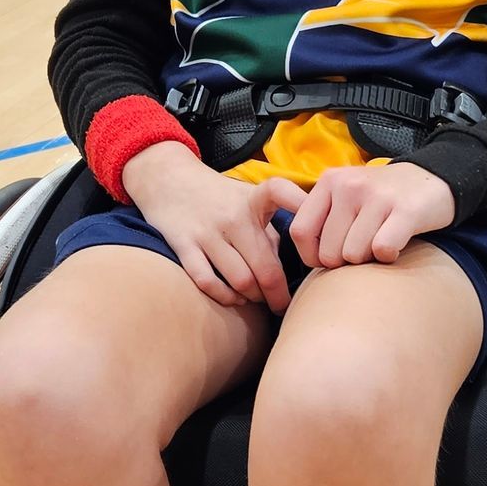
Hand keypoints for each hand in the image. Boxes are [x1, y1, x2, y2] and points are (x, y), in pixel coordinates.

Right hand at [121, 144, 304, 310]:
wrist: (168, 179)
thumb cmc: (220, 197)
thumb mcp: (250, 202)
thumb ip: (271, 234)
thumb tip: (286, 271)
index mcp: (255, 198)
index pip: (282, 193)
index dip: (302, 208)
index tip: (318, 234)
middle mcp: (233, 215)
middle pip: (266, 268)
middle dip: (279, 295)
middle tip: (284, 307)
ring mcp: (207, 231)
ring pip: (240, 281)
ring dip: (253, 298)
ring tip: (257, 300)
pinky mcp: (184, 245)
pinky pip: (208, 282)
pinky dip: (225, 297)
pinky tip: (232, 298)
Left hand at [287, 161, 456, 271]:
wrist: (434, 179)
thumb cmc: (382, 197)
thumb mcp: (344, 193)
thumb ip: (317, 212)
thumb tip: (289, 234)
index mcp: (329, 181)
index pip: (300, 232)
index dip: (311, 256)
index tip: (329, 258)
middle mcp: (350, 186)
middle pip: (329, 252)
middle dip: (345, 261)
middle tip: (364, 245)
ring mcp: (378, 197)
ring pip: (354, 255)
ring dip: (369, 259)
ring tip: (380, 240)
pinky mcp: (406, 210)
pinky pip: (383, 250)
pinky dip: (390, 256)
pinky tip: (397, 244)